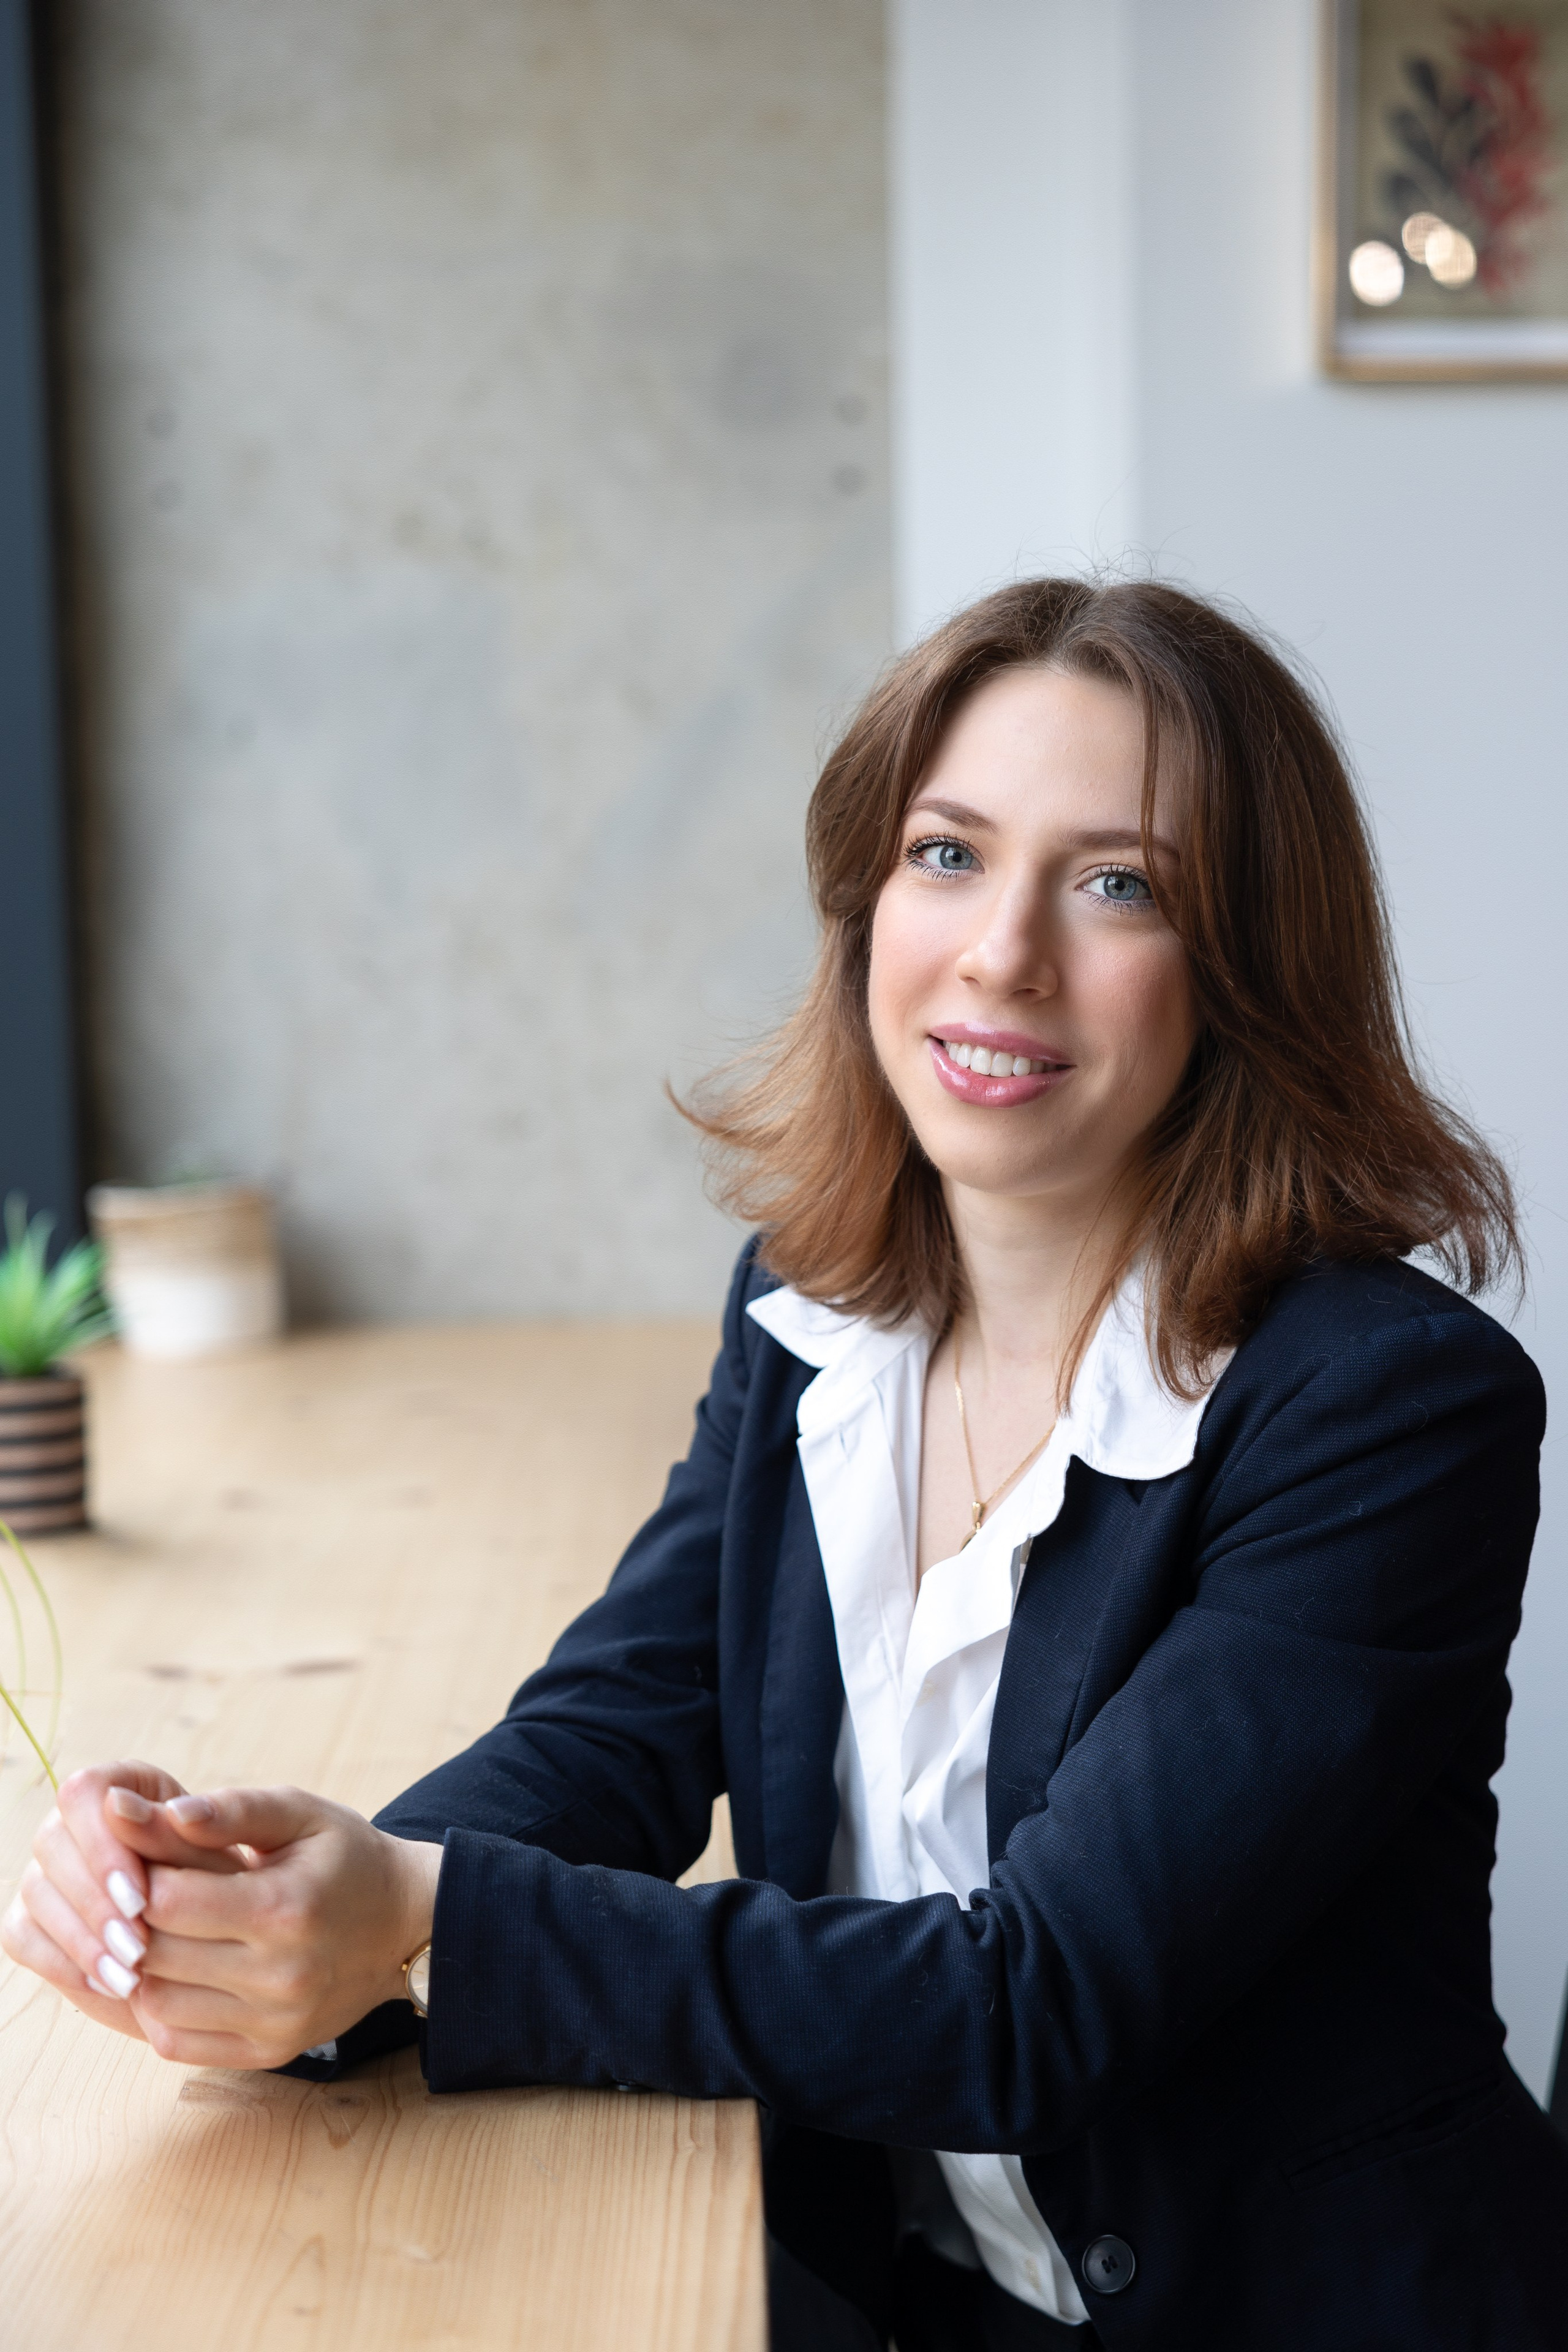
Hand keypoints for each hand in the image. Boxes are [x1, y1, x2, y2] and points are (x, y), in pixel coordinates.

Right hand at [1, 1759, 238, 2042]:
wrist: (222, 1938)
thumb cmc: (228, 1886)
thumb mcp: (215, 1859)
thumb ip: (173, 1831)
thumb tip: (119, 1805)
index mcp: (121, 1785)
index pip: (84, 1794)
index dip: (104, 1847)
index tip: (141, 1899)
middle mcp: (76, 1821)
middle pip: (52, 1843)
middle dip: (94, 1903)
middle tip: (138, 1950)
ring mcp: (50, 1869)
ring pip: (36, 1892)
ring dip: (81, 1939)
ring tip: (130, 1977)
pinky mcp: (35, 1917)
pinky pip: (22, 1936)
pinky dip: (62, 1962)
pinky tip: (107, 1986)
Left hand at [3, 1764, 441, 2068]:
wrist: (406, 1924)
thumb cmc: (345, 1858)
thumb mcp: (299, 1814)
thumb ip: (229, 1810)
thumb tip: (153, 1811)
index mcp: (285, 1907)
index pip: (166, 1900)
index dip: (137, 1873)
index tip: (140, 1855)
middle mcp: (280, 1976)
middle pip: (154, 1953)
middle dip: (129, 1919)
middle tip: (135, 1891)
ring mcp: (275, 2023)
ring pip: (156, 2004)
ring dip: (139, 1966)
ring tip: (153, 1930)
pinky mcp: (268, 2054)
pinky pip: (178, 2043)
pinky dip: (158, 2009)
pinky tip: (172, 1972)